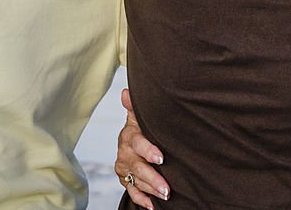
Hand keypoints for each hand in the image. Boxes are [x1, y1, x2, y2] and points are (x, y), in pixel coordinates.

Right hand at [114, 88, 169, 208]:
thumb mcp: (138, 116)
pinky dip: (141, 199)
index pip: (137, 143)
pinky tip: (151, 205)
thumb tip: (125, 92)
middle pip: (137, 167)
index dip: (148, 151)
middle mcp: (124, 152)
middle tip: (166, 187)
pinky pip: (131, 191)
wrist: (132, 140)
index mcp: (129, 135)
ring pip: (136, 181)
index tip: (161, 158)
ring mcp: (124, 167)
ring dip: (150, 189)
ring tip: (165, 195)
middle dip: (152, 178)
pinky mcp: (125, 179)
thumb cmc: (141, 126)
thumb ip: (134, 107)